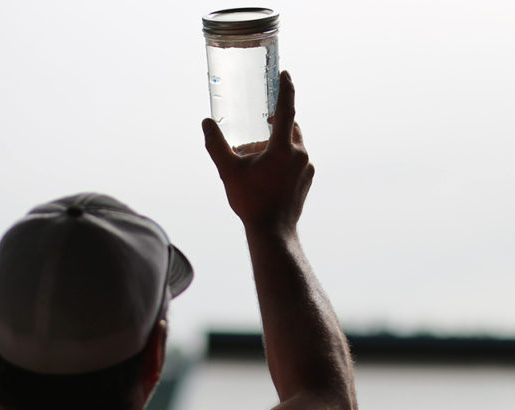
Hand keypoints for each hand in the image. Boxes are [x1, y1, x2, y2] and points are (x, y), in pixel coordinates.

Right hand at [202, 71, 313, 234]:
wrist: (272, 231)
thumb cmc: (251, 201)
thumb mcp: (228, 171)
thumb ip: (216, 145)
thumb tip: (206, 123)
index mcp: (283, 148)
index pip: (287, 109)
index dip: (286, 89)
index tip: (286, 74)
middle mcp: (300, 154)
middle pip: (290, 127)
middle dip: (277, 121)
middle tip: (263, 118)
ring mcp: (307, 168)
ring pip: (293, 143)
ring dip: (278, 140)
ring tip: (259, 150)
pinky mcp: (307, 179)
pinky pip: (296, 159)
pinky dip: (284, 156)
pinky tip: (268, 168)